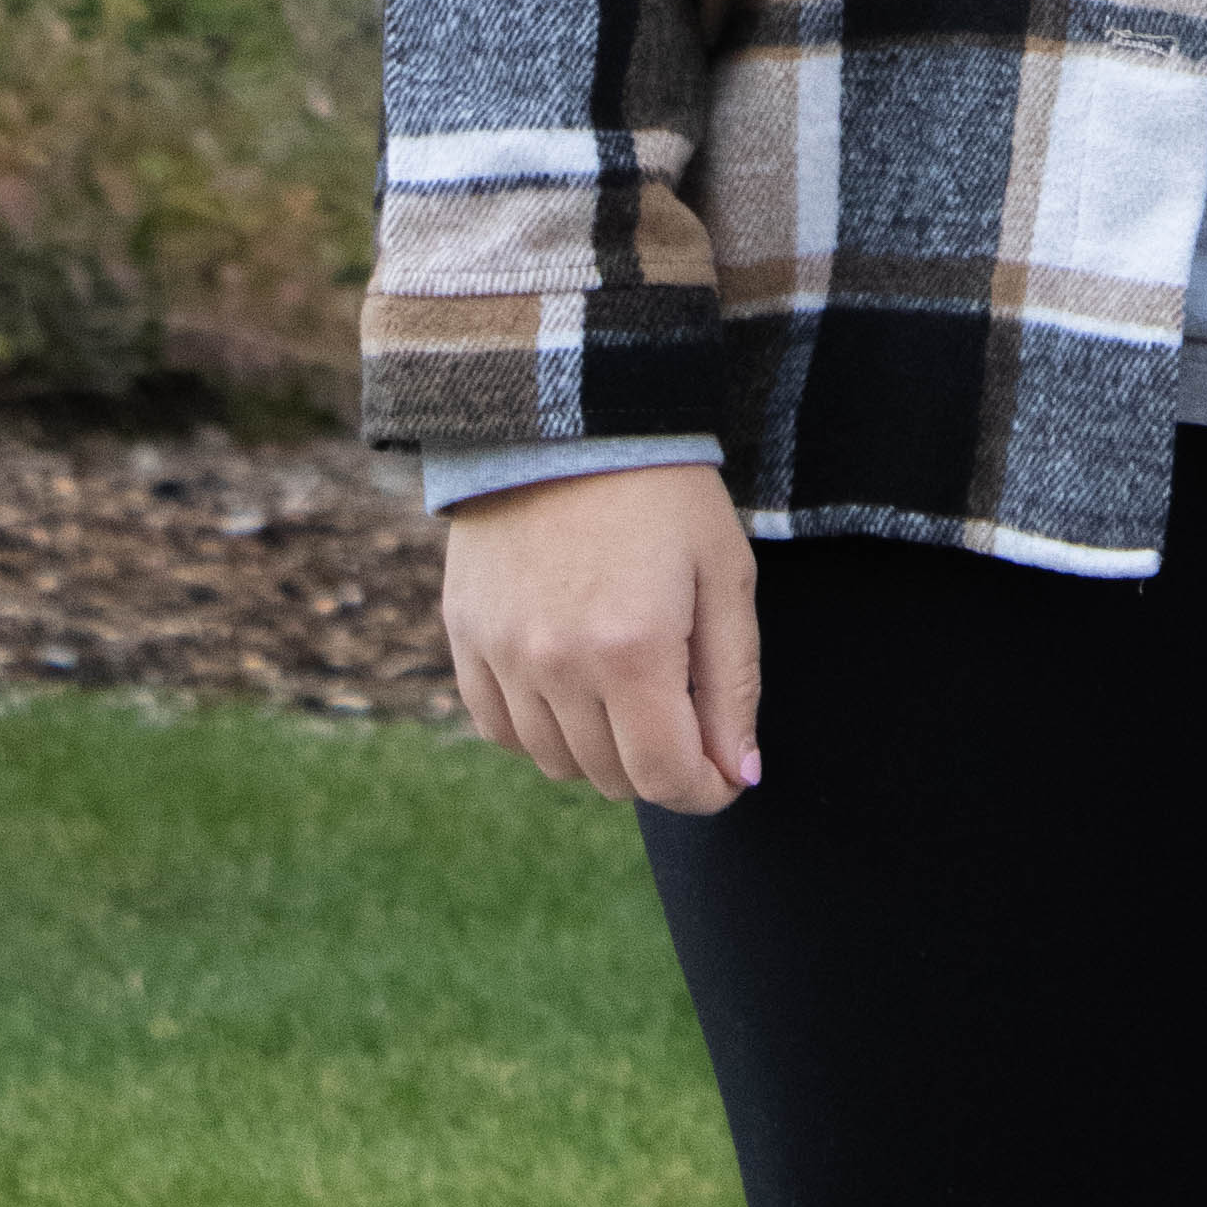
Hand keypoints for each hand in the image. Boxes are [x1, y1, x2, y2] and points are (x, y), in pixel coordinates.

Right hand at [443, 466, 761, 816]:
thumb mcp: (724, 572)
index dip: (705, 791)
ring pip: (557, 762)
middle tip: (681, 711)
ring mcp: (504, 654)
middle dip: (660, 762)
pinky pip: (502, 730)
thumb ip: (735, 683)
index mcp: (634, 649)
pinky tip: (570, 685)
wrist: (568, 414)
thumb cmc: (663, 490)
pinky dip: (540, 729)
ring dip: (600, 749)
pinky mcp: (466, 638)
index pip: (666, 778)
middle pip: (613, 778)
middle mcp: (559, 664)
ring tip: (627, 686)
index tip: (724, 773)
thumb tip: (740, 775)